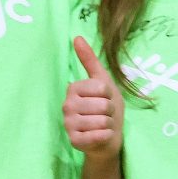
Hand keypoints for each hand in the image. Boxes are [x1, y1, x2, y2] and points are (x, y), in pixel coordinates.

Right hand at [63, 38, 123, 159]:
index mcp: (73, 88)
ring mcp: (69, 124)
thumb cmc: (106, 108)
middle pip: (103, 105)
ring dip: (109, 124)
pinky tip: (101, 136)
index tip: (105, 99)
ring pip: (102, 121)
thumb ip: (90, 60)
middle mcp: (67, 105)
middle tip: (105, 115)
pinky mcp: (74, 141)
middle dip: (110, 111)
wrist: (108, 137)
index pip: (101, 87)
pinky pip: (98, 136)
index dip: (110, 95)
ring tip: (102, 125)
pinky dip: (105, 136)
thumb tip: (77, 37)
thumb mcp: (103, 81)